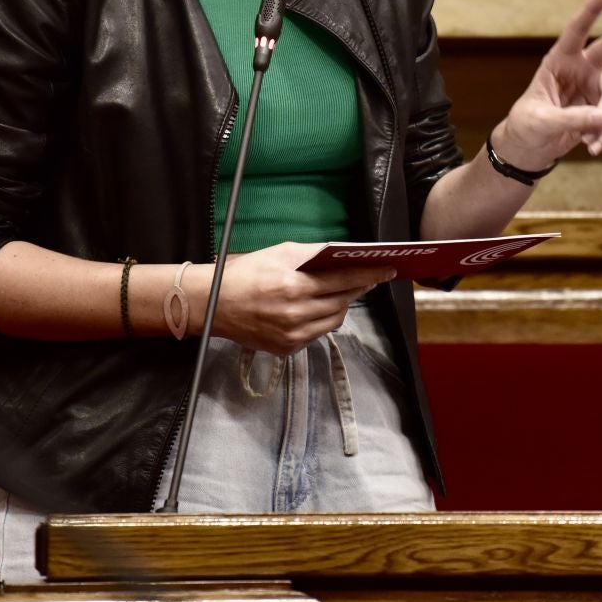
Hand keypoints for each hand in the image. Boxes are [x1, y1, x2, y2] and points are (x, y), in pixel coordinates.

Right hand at [209, 242, 394, 354]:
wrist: (213, 304)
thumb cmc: (246, 273)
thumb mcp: (280, 253)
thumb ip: (313, 254)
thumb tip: (342, 254)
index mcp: (294, 286)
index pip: (343, 280)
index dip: (369, 275)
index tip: (387, 271)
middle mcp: (296, 314)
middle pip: (342, 301)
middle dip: (359, 288)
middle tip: (370, 278)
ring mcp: (292, 335)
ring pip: (334, 320)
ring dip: (343, 305)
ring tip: (346, 292)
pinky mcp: (287, 348)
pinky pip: (318, 333)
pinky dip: (324, 319)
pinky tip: (323, 307)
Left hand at [493, 0, 601, 169]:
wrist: (530, 146)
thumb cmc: (526, 126)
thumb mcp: (541, 122)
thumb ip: (569, 118)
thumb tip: (601, 119)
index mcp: (558, 62)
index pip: (576, 32)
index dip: (591, 11)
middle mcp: (580, 69)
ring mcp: (594, 88)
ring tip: (587, 141)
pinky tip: (590, 147)